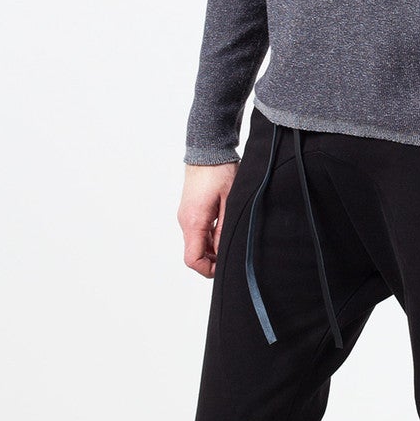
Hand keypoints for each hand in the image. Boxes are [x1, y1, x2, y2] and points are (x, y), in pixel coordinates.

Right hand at [180, 162, 238, 278]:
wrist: (208, 151)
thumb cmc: (220, 172)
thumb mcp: (230, 202)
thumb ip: (224, 229)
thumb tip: (223, 252)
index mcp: (194, 221)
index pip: (192, 259)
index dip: (208, 270)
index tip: (225, 266)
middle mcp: (185, 221)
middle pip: (195, 254)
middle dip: (213, 260)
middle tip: (234, 253)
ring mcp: (186, 216)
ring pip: (197, 244)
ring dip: (213, 248)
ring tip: (232, 239)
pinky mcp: (190, 211)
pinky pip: (198, 233)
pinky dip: (210, 238)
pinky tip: (225, 229)